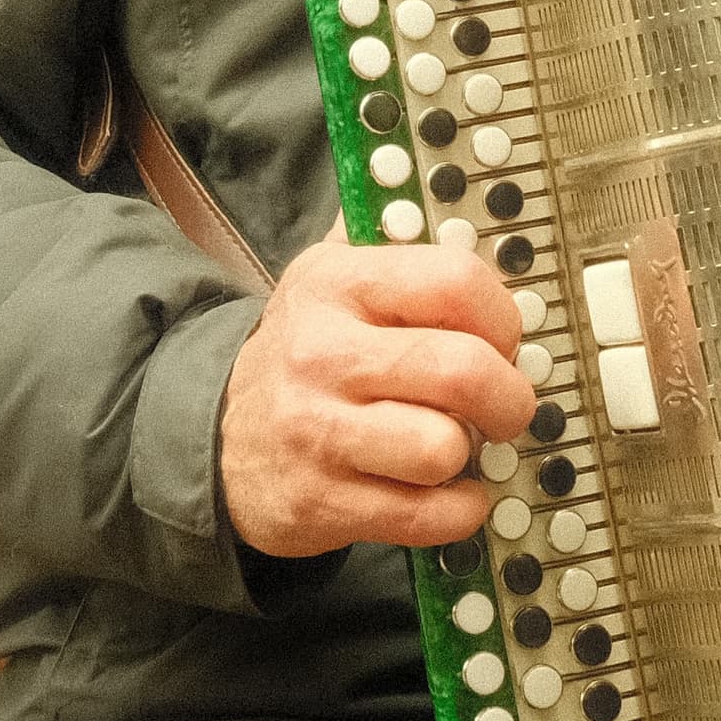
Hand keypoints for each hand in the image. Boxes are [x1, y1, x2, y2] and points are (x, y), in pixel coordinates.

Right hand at [222, 239, 535, 558]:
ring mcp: (319, 433)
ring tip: (454, 443)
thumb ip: (388, 233)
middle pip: (462, 371)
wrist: (213, 436)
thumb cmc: (300, 353)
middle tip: (504, 404)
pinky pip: (431, 515)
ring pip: (444, 448)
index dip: (503, 315)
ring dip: (469, 454)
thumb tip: (459, 205)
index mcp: (337, 283)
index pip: (454, 281)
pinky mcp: (322, 503)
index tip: (504, 337)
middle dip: (508, 395)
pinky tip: (443, 489)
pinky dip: (458, 508)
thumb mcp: (326, 276)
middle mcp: (323, 354)